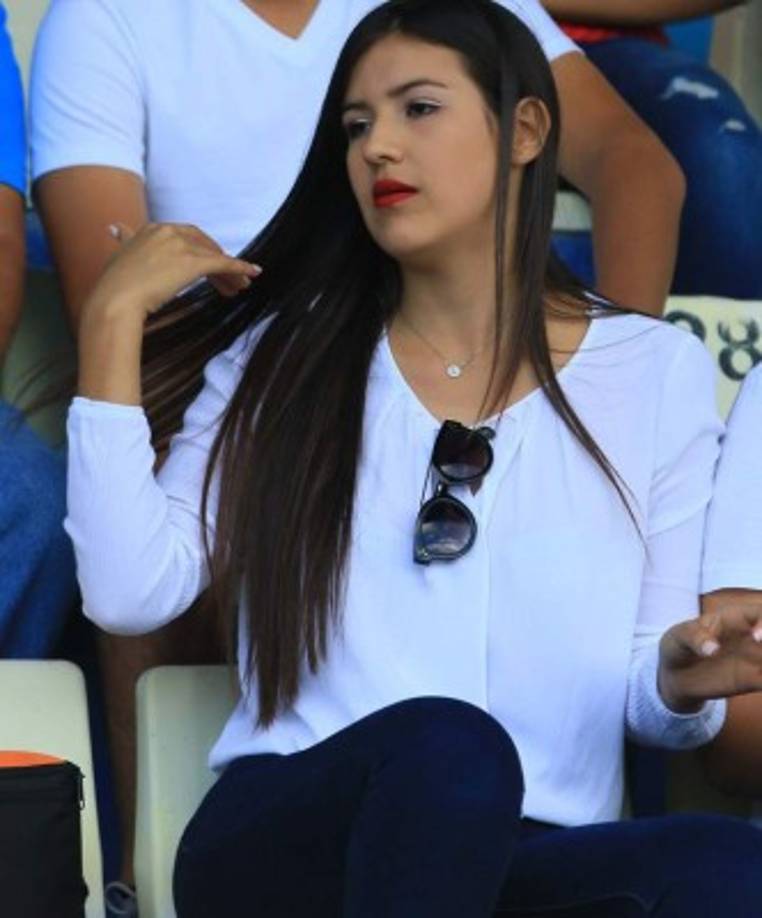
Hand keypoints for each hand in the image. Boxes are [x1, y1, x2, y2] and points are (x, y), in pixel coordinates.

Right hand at [81, 222, 261, 325]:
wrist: (116, 299)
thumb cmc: (114, 286)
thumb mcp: (120, 256)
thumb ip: (125, 240)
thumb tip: (115, 228)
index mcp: (152, 229)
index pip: (186, 237)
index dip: (200, 252)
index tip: (207, 268)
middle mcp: (168, 231)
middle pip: (203, 245)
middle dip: (217, 263)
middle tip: (228, 281)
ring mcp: (182, 245)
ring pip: (214, 256)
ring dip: (230, 272)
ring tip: (238, 287)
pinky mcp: (194, 262)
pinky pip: (224, 263)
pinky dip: (241, 267)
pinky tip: (253, 273)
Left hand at [658, 605, 761, 712]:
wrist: (676, 675)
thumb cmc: (678, 646)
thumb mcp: (678, 638)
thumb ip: (693, 638)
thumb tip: (711, 649)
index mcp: (735, 617)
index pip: (761, 612)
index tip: (756, 638)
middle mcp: (752, 636)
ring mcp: (755, 658)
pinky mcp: (754, 680)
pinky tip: (761, 683)